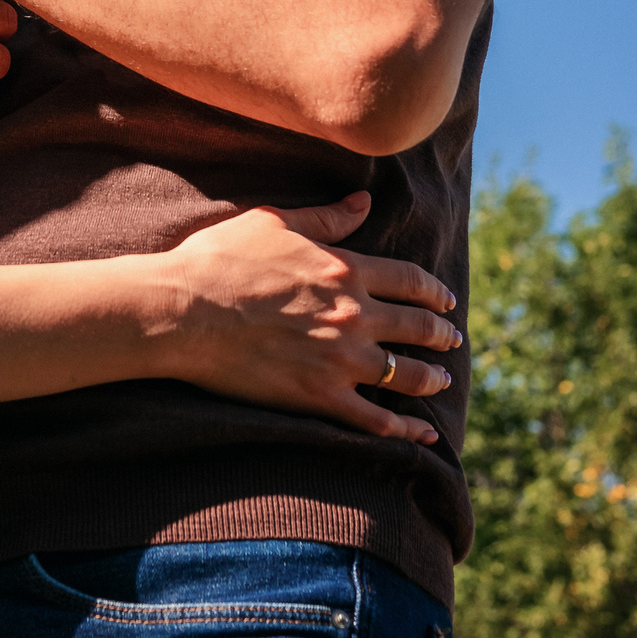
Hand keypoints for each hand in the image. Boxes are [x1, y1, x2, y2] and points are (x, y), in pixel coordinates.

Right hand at [160, 195, 461, 443]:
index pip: (410, 281)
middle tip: (453, 339)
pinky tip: (422, 435)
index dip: (434, 291)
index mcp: (345, 269)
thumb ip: (327, 219)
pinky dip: (405, 431)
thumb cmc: (220, 260)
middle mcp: (354, 315)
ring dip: (431, 378)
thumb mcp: (276, 223)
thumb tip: (365, 202)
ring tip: (443, 381)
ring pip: (405, 374)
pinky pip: (376, 420)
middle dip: (441, 334)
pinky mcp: (319, 397)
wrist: (184, 310)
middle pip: (417, 326)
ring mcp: (340, 359)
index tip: (447, 300)